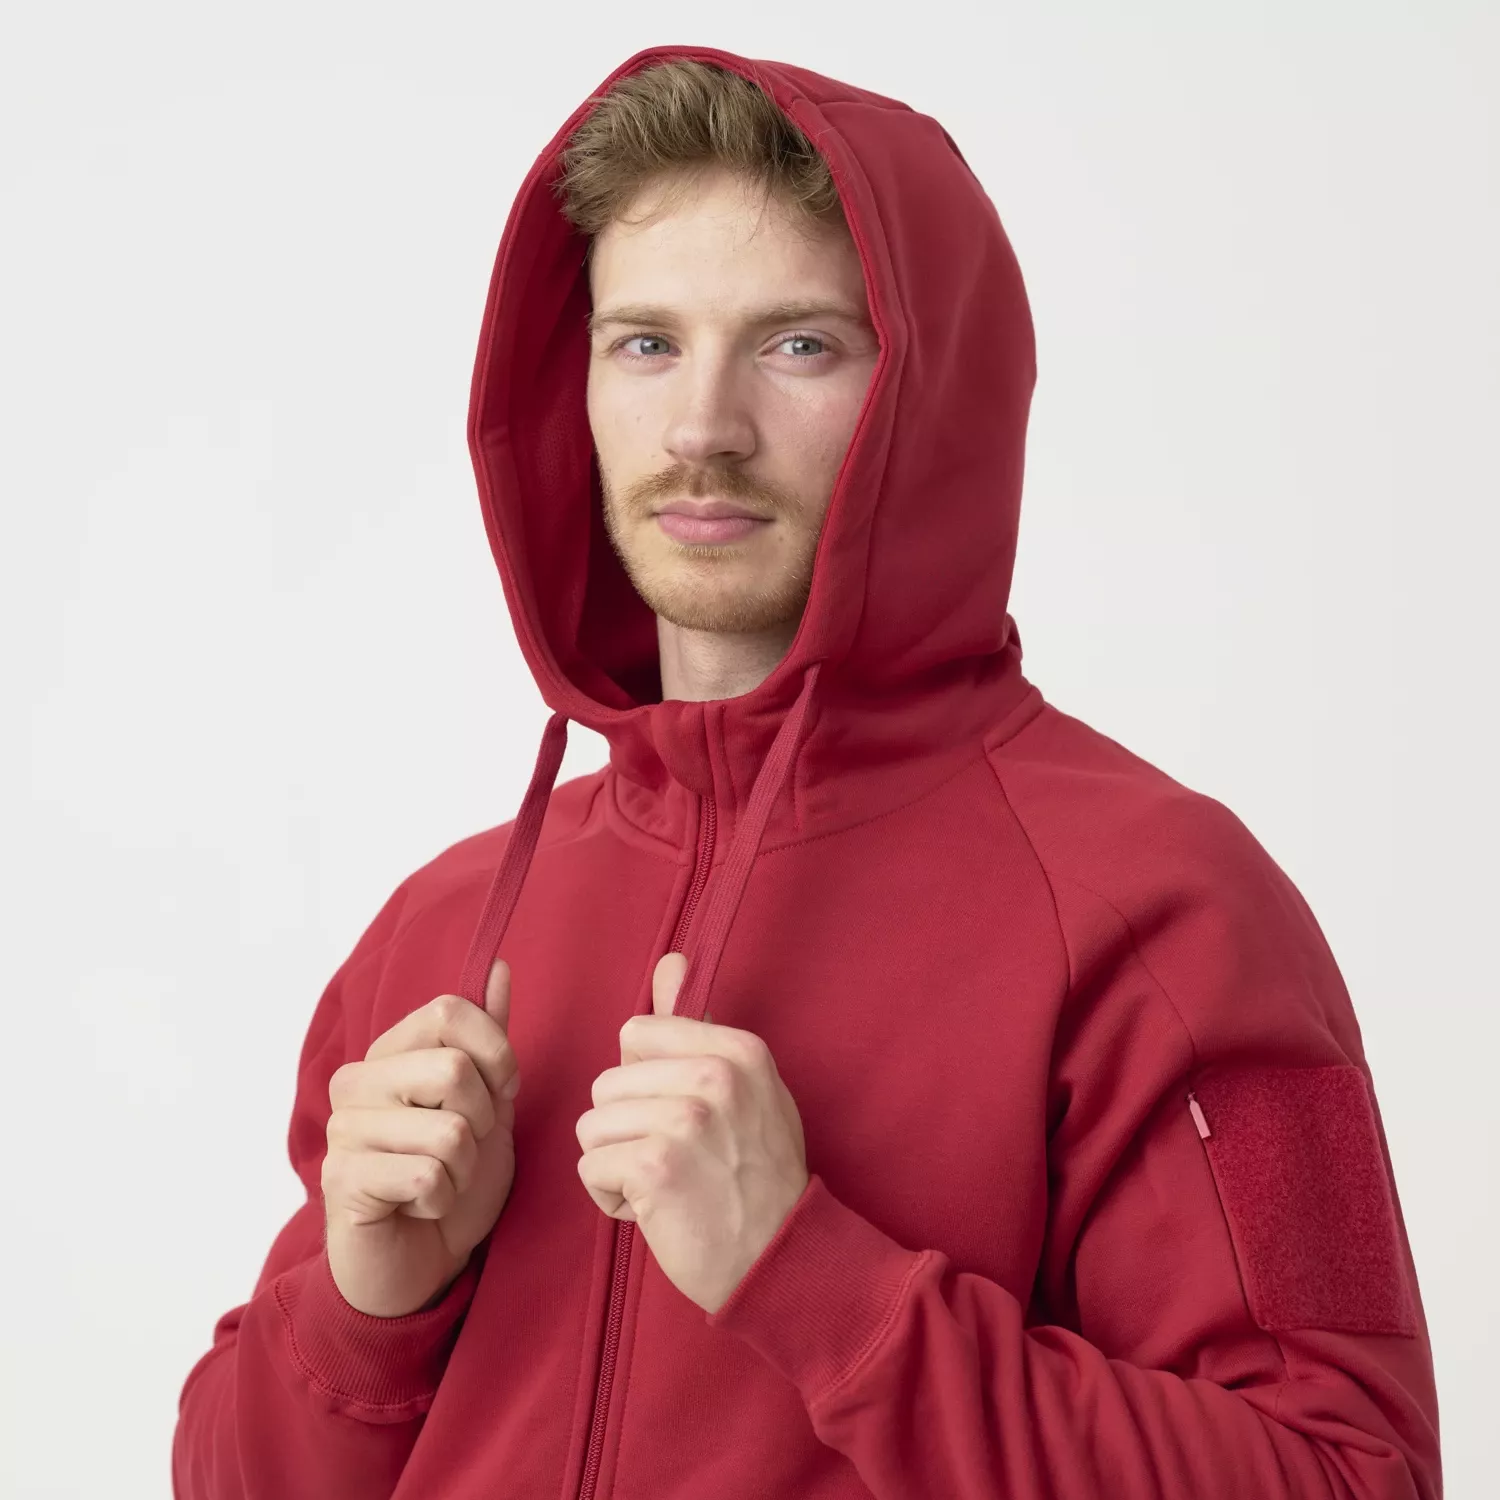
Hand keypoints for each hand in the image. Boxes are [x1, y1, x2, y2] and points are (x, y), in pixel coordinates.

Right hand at [321, 958, 521, 1316]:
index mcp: (390, 1052)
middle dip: (482, 1120)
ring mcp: (343, 1130)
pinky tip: (419, 1206)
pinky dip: (442, 1200)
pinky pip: (427, 1177)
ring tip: (440, 1180)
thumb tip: (497, 966)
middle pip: (452, 1069)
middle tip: (463, 1149)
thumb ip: (489, 1035)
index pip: (449, 1012)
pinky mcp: (342, 1180)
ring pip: (447, 1130)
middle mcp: (356, 1082)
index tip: (500, 1093)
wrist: (423, 1260)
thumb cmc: (454, 1176)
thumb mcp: (488, 1101)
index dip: (496, 1054)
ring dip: (464, 1168)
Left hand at [574, 953, 808, 1314]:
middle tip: (674, 1161)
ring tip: (663, 1184)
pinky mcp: (655, 1166)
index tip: (678, 1116)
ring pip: (592, 1124)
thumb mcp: (747, 1090)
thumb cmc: (758, 1177)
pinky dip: (610, 1196)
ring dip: (615, 1162)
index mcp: (737, 1050)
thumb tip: (670, 961)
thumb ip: (698, 1028)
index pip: (637, 1034)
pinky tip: (651, 1209)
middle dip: (626, 1128)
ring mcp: (684, 1120)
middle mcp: (714, 1076)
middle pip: (608, 1083)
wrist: (781, 1261)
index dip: (643, 1082)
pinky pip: (591, 1165)